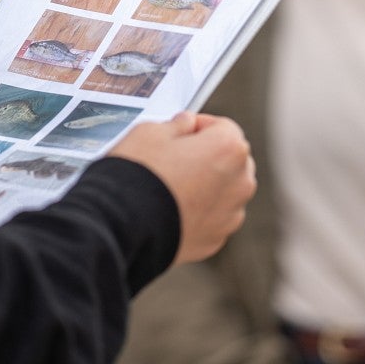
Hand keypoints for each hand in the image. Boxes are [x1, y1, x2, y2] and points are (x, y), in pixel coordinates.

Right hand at [107, 112, 255, 264]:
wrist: (124, 223)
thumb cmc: (139, 174)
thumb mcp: (150, 131)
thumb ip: (176, 125)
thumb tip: (185, 125)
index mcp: (228, 148)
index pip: (223, 128)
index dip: (199, 126)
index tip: (180, 132)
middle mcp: (239, 182)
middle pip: (230, 161)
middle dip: (208, 157)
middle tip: (175, 159)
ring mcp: (230, 215)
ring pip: (224, 193)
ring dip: (206, 187)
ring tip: (170, 187)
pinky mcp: (216, 240)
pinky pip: (212, 220)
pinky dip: (198, 214)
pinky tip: (170, 209)